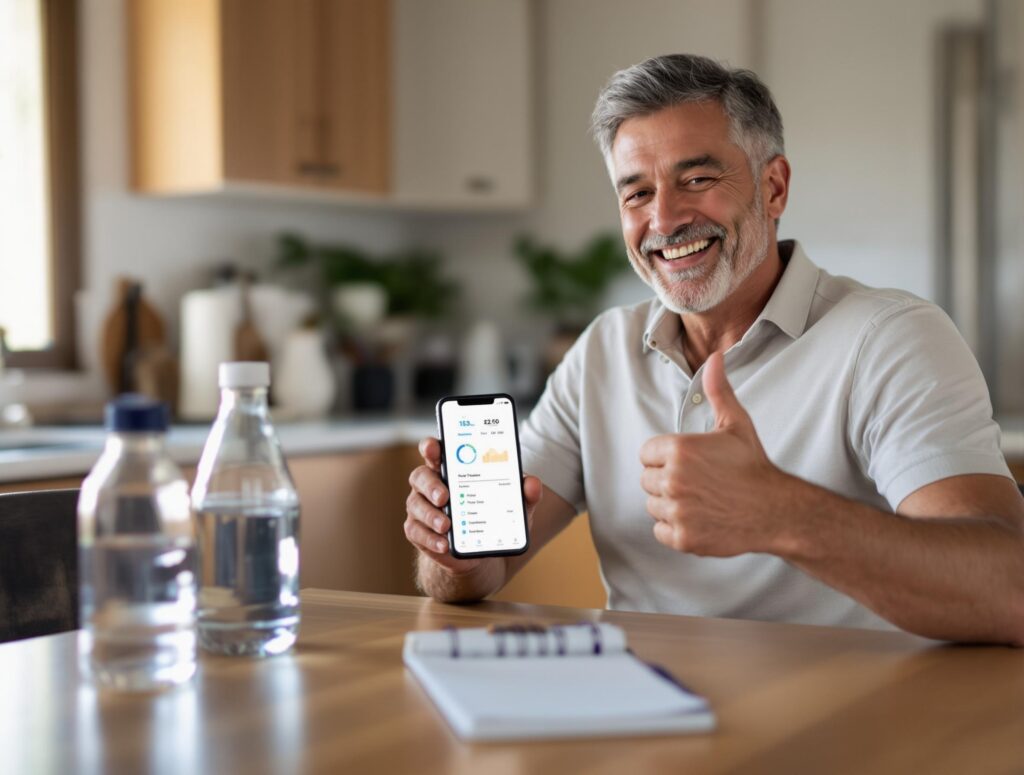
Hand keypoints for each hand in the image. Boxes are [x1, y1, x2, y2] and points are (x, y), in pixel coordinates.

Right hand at [405, 437, 543, 574]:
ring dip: (430, 516)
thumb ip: (525, 492)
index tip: (434, 447)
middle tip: (445, 496)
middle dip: (431, 485)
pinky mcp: (419, 531)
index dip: (431, 446)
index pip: (435, 450)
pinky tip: (444, 544)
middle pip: (420, 476)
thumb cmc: (494, 515)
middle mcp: (431, 484)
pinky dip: (430, 539)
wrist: (481, 549)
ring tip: (447, 525)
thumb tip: (533, 484)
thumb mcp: (515, 504)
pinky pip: (417, 532)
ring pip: (416, 505)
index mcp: (451, 468)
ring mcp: (422, 507)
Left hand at [639, 352, 787, 556]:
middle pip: (647, 479)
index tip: (690, 463)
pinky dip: (675, 529)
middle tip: (698, 483)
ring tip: (700, 500)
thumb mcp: (735, 423)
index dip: (666, 457)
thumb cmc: (753, 465)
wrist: (776, 509)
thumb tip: (715, 356)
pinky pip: (660, 531)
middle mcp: (673, 479)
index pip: (647, 453)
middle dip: (667, 480)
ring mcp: (677, 511)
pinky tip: (699, 518)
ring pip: (653, 506)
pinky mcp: (682, 537)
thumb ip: (717, 390)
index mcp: (678, 449)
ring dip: (670, 505)